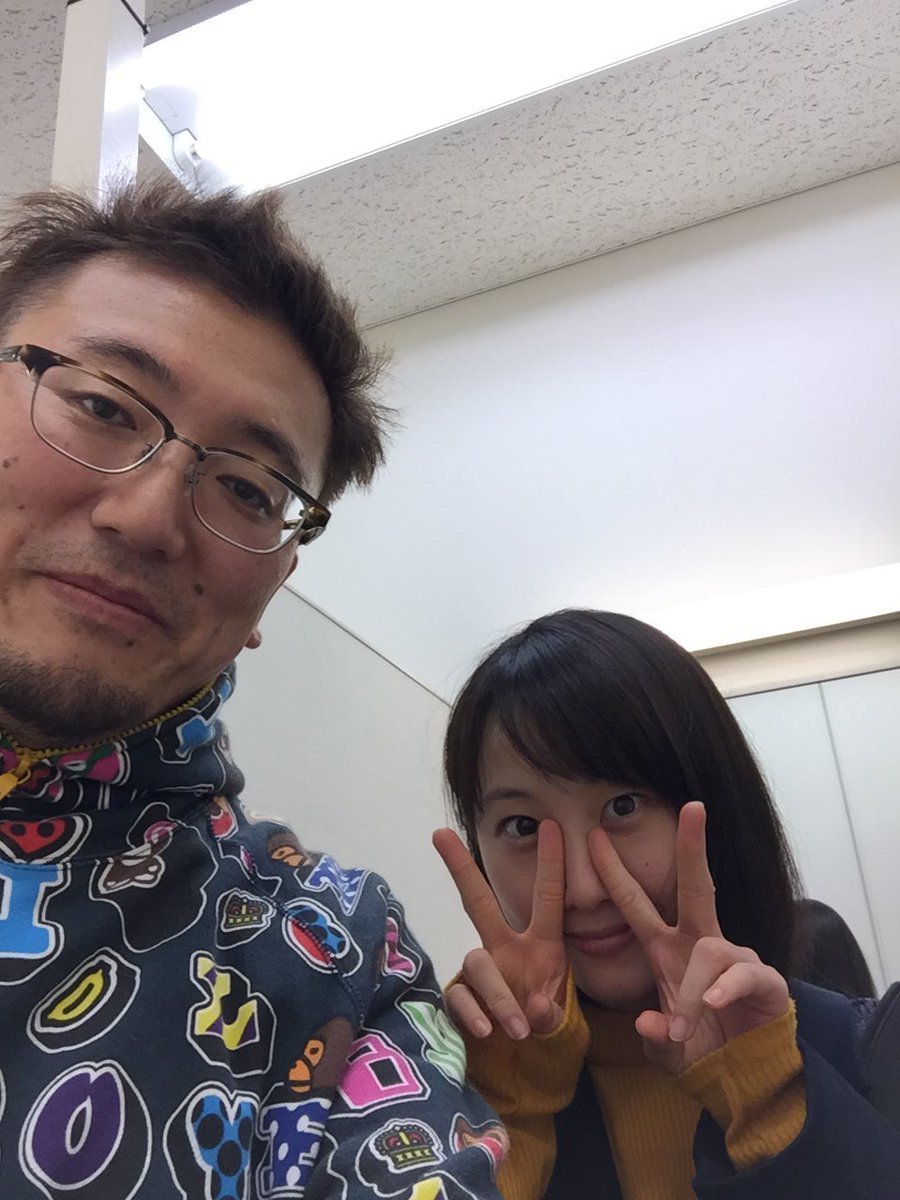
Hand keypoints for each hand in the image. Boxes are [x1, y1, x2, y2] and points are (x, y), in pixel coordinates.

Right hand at [433, 822, 568, 1039]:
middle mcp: (505, 948)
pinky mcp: (461, 996)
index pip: (547, 898)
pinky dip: (475, 1012)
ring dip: (499, 995)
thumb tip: (533, 1007)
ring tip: (519, 1028)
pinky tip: (487, 1030)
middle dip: (460, 868)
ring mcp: (481, 971)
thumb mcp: (557, 1019)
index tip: (551, 825)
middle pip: (478, 902)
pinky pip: (460, 995)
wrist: (522, 1061)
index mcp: (541, 944)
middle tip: (440, 834)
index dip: (551, 863)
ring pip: (478, 963)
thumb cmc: (542, 1023)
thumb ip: (549, 1014)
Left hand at [588, 801, 789, 1071]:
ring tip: (685, 1026)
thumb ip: (654, 1038)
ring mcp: (734, 958)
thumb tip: (647, 1023)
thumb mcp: (666, 1049)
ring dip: (692, 992)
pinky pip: (741, 973)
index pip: (636, 904)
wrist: (744, 1073)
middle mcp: (700, 943)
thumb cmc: (700, 1047)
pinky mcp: (763, 978)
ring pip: (709, 951)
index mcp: (667, 949)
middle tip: (693, 807)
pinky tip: (714, 1004)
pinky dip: (723, 988)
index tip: (596, 836)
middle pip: (696, 885)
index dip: (615, 873)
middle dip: (693, 846)